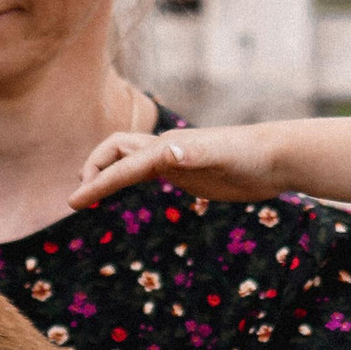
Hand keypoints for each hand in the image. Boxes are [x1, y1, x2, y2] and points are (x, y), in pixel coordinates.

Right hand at [73, 121, 281, 207]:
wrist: (275, 157)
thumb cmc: (251, 155)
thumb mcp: (223, 156)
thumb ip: (194, 154)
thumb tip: (167, 151)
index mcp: (168, 147)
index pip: (123, 165)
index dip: (98, 183)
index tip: (75, 202)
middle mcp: (166, 149)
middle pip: (116, 151)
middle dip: (94, 169)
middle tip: (78, 198)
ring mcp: (174, 159)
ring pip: (128, 161)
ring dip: (106, 173)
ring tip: (88, 193)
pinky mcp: (184, 171)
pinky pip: (146, 173)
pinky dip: (126, 179)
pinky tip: (123, 192)